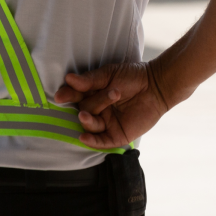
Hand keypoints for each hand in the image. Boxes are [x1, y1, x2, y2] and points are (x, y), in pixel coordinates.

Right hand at [53, 61, 168, 149]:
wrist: (156, 86)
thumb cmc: (132, 76)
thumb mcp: (108, 74)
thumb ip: (89, 80)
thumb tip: (69, 79)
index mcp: (92, 93)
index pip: (75, 96)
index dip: (67, 96)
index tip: (59, 96)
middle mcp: (98, 109)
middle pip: (84, 109)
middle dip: (94, 103)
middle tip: (112, 93)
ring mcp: (107, 123)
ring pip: (90, 125)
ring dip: (88, 120)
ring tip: (88, 114)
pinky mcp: (117, 135)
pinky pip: (102, 141)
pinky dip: (92, 141)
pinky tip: (83, 138)